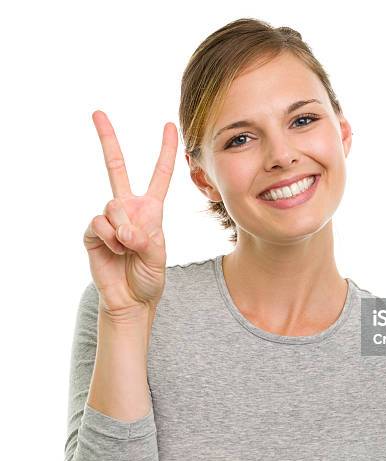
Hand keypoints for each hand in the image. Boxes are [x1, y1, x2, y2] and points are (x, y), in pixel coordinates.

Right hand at [83, 110, 177, 316]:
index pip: (159, 175)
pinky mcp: (93, 231)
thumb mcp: (158, 256)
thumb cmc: (149, 276)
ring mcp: (109, 217)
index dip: (166, 151)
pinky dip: (110, 238)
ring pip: (113, 205)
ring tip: (129, 249)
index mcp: (151, 209)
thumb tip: (124, 228)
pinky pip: (99, 223)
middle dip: (108, 139)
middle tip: (97, 112)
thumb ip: (145, 238)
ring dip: (123, 230)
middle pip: (116, 167)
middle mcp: (128, 207)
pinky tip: (115, 250)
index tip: (170, 127)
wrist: (131, 299)